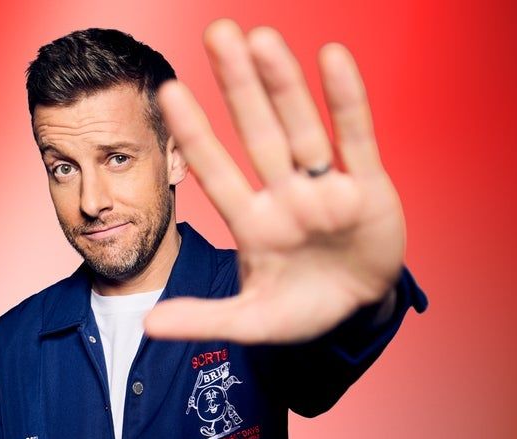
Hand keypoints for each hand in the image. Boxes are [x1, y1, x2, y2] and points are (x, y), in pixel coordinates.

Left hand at [144, 19, 404, 343]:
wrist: (357, 313)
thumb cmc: (300, 310)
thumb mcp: (251, 321)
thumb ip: (203, 319)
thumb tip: (147, 327)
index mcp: (252, 222)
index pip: (216, 170)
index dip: (195, 133)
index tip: (168, 91)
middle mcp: (284, 194)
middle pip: (256, 132)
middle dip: (237, 87)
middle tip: (217, 34)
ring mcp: (325, 187)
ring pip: (301, 127)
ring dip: (283, 84)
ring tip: (261, 38)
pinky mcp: (369, 187)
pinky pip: (355, 136)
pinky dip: (345, 100)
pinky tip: (331, 58)